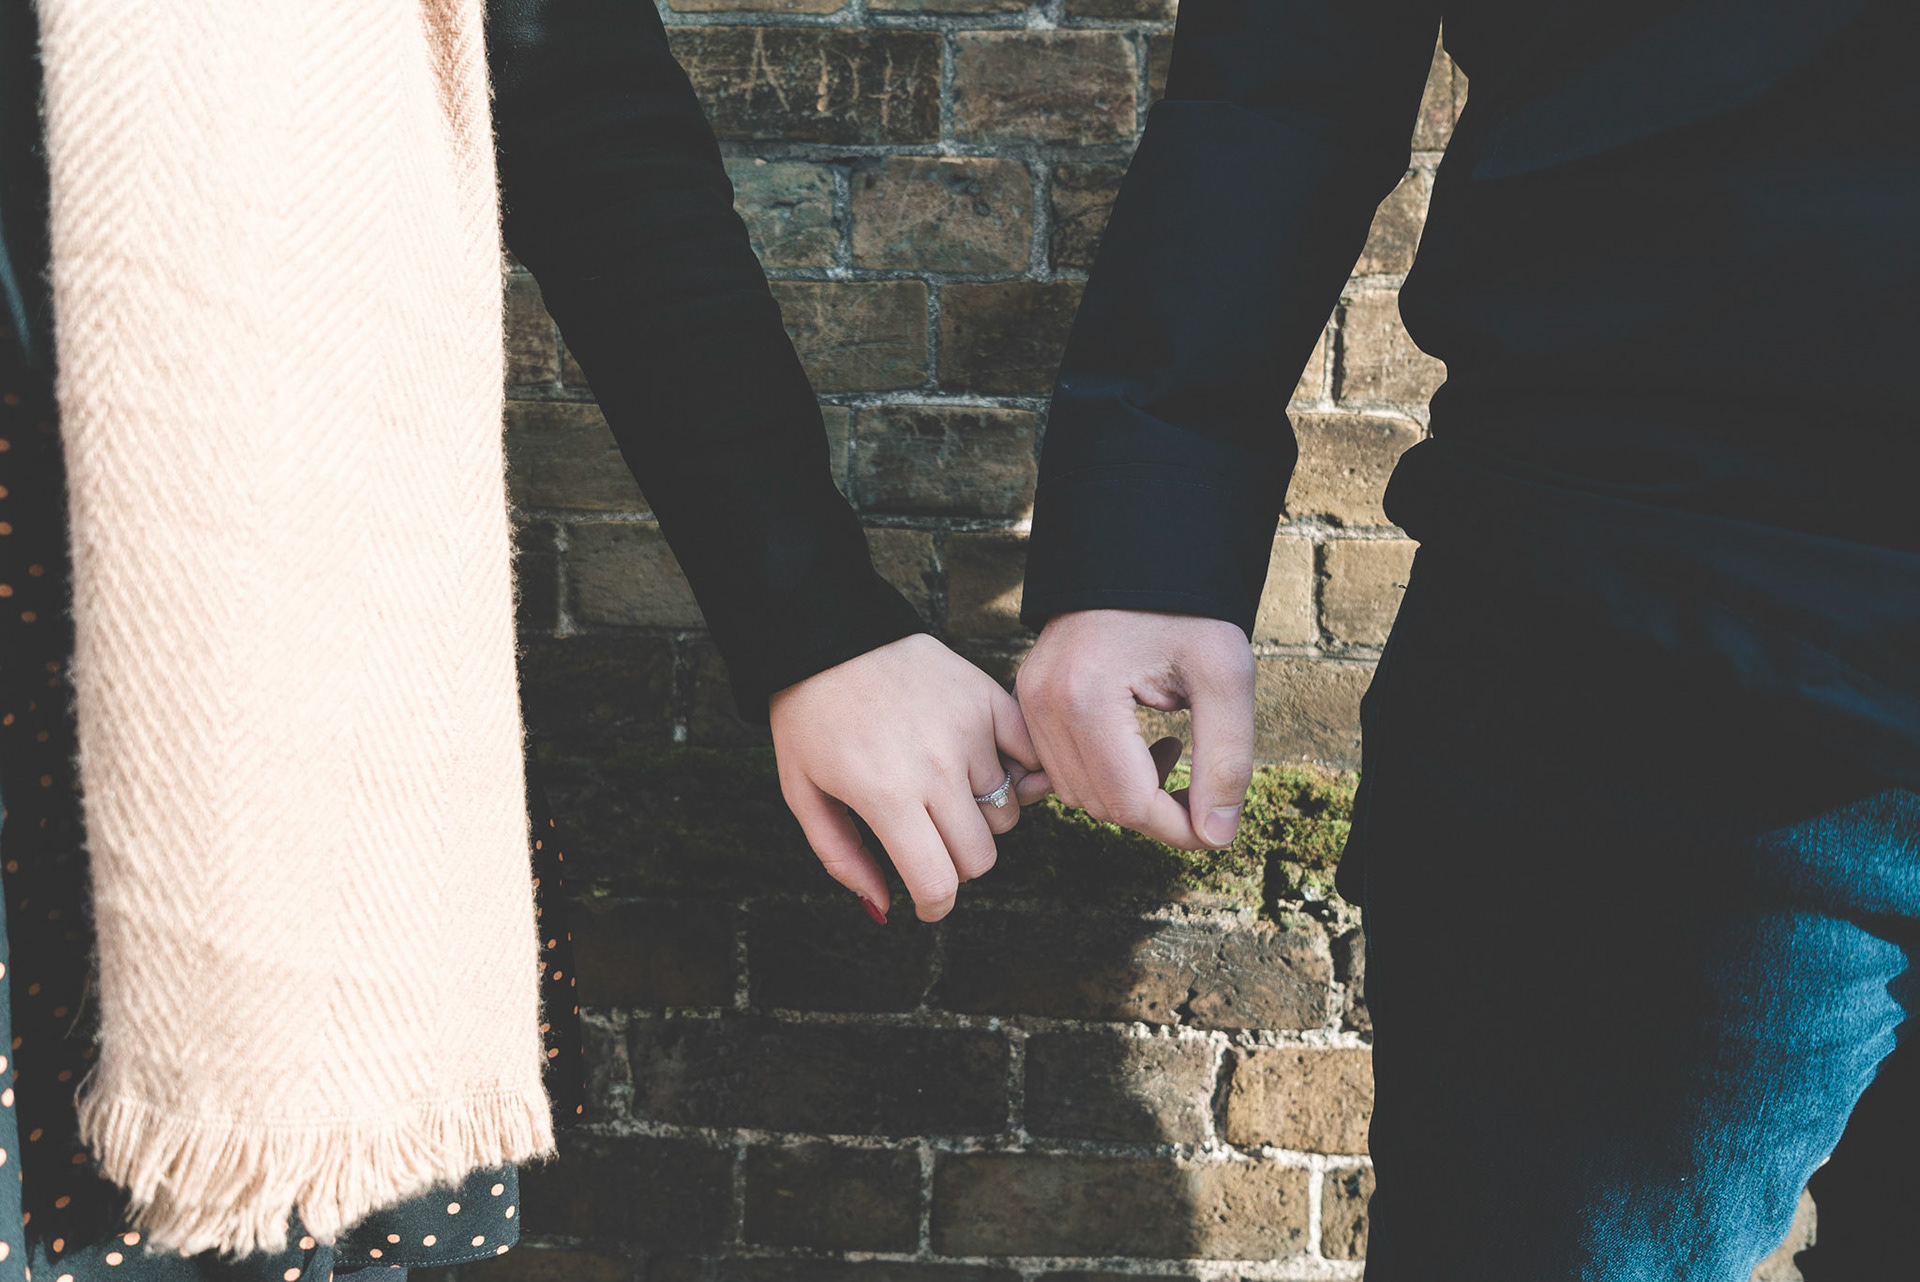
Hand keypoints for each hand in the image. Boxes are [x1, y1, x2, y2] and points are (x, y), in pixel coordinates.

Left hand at [770, 633, 1049, 920]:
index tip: (928, 904)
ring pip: (1006, 813)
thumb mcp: (803, 793)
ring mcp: (969, 730)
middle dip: (954, 864)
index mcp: (886, 796)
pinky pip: (1030, 758)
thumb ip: (841, 858)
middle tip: (927, 842)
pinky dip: (1015, 772)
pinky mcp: (989, 699)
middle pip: (981, 856)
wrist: (828, 633)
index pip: (938, 881)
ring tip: (945, 792)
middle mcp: (936, 767)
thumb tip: (882, 908)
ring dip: (980, 817)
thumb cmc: (809, 717)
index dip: (935, 906)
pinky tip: (982, 766)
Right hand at [1016, 609, 1254, 849]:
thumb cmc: (1187, 609)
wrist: (1141, 553)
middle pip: (1098, 805)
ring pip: (1075, 793)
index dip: (1178, 828)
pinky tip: (1136, 745)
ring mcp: (1028, 700)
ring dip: (1127, 793)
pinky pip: (1058, 768)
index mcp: (1086, 696)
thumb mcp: (1225, 677)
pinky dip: (1100, 774)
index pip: (1128, 803)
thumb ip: (1226, 761)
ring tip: (1169, 749)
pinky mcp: (1027, 699)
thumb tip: (1215, 836)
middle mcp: (1042, 702)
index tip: (1215, 822)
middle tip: (1198, 779)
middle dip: (1155, 811)